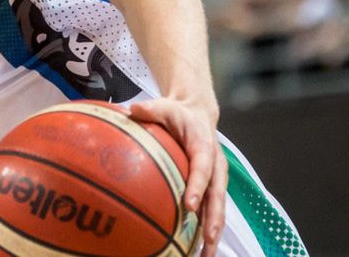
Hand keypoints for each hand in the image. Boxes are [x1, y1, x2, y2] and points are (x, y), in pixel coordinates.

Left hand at [130, 97, 227, 256]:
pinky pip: (210, 209)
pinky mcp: (211, 187)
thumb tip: (131, 109)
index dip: (197, 187)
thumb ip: (150, 109)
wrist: (198, 114)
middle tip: (207, 240)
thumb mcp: (164, 106)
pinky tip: (198, 249)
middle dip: (213, 219)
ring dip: (213, 231)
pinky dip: (207, 229)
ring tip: (206, 255)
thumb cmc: (177, 113)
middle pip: (217, 196)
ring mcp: (216, 178)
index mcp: (205, 146)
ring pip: (217, 208)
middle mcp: (215, 165)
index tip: (188, 206)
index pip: (203, 168)